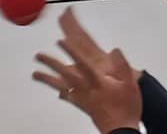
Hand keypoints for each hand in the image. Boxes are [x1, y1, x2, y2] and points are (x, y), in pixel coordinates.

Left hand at [33, 7, 143, 133]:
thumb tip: (115, 51)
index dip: (71, 52)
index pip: (82, 63)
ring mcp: (83, 99)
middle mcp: (87, 89)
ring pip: (62, 86)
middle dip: (51, 64)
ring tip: (35, 73)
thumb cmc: (127, 108)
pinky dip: (61, 93)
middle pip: (65, 74)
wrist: (123, 131)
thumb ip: (123, 67)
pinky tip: (56, 92)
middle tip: (39, 55)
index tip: (60, 42)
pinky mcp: (83, 107)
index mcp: (98, 82)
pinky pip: (68, 98)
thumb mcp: (131, 86)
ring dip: (48, 79)